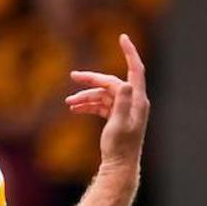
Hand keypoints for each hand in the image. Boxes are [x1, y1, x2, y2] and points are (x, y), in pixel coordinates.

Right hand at [65, 33, 149, 170]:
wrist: (119, 167)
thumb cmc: (120, 148)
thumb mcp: (119, 125)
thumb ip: (121, 103)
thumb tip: (123, 83)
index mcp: (137, 101)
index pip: (135, 70)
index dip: (129, 52)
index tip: (122, 37)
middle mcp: (133, 102)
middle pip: (111, 83)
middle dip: (92, 79)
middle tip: (74, 76)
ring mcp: (124, 109)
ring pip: (104, 95)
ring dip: (86, 97)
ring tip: (69, 103)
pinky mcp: (116, 117)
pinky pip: (102, 105)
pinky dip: (89, 105)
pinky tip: (75, 109)